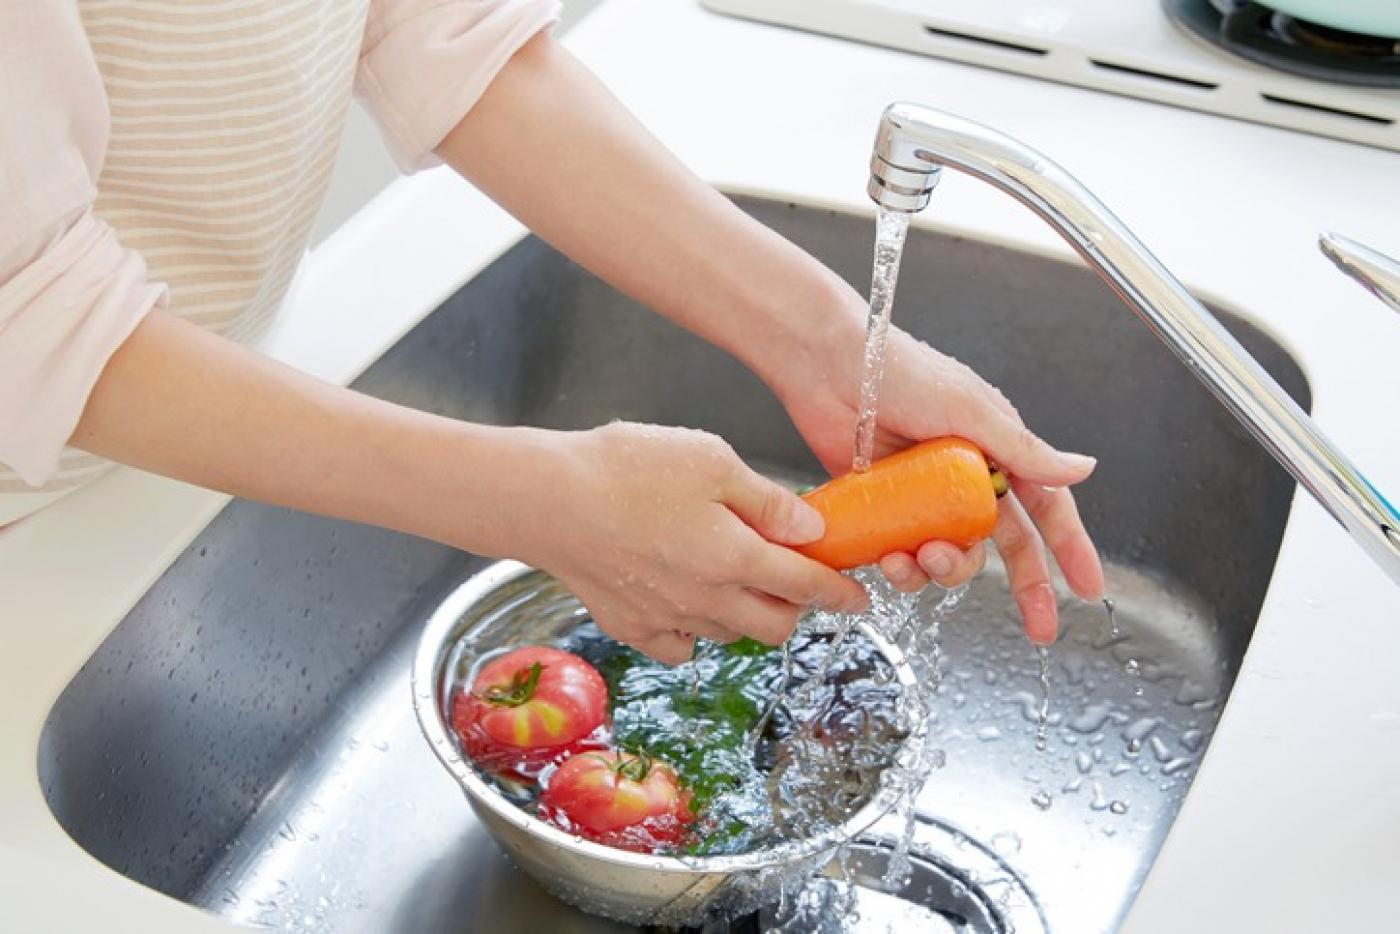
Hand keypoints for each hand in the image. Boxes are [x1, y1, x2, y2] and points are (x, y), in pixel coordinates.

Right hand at [522, 422, 868, 663]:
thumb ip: (767, 500)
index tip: (858, 597)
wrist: (546, 500)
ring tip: (735, 578)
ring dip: (746, 614)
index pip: (806, 586)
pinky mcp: (629, 626)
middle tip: (792, 579)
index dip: (839, 592)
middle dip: (794, 607)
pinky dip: (693, 631)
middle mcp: (708, 600)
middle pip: (774, 625)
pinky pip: (679, 645)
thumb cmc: (626, 468)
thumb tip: (811, 528)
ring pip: (729, 635)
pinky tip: (686, 599)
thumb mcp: (711, 460)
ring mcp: (667, 619)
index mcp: (737, 557)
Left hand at [768, 298, 1104, 645]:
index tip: (1086, 588)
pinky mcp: (886, 509)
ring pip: (953, 555)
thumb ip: (1024, 449)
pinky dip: (902, 566)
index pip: (1046, 506)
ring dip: (945, 570)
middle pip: (1008, 544)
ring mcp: (925, 496)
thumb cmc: (901, 371)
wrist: (829, 368)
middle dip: (1027, 587)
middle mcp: (966, 477)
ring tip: (923, 558)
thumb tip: (1084, 468)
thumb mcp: (970, 409)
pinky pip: (904, 553)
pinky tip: (889, 558)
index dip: (1069, 548)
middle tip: (1038, 626)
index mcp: (998, 449)